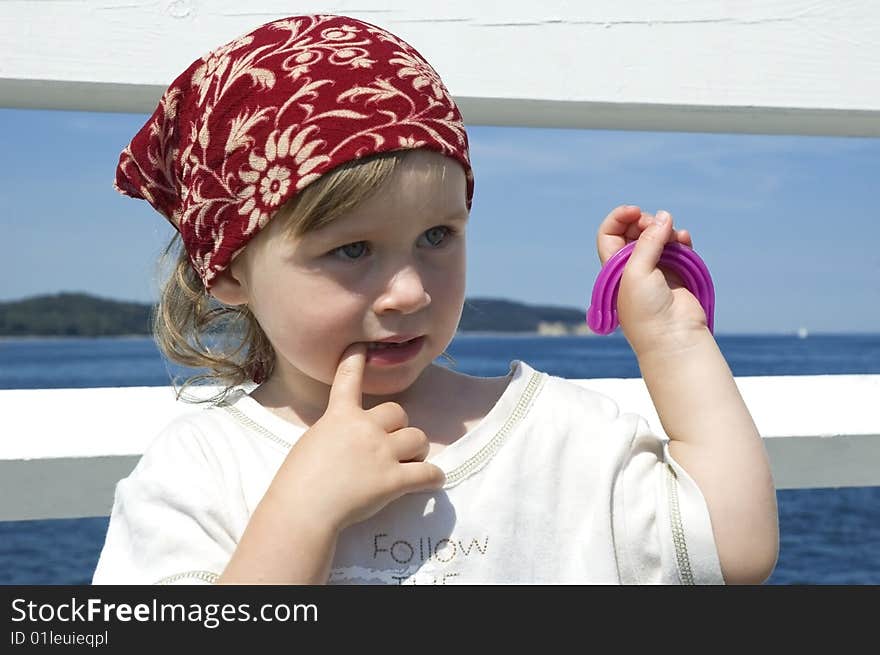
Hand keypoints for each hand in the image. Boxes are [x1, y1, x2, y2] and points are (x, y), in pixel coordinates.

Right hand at [263, 343, 445, 533]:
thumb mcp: (311, 443)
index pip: (348, 379)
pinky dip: (433, 477)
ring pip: (418, 438)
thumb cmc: (296, 482)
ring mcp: (381, 452)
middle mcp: (364, 427)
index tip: (361, 347)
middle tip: (392, 446)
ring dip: (416, 451)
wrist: (302, 509)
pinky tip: (433, 480)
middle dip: (399, 428)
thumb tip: (349, 442)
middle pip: (399, 413)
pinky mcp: (393, 480)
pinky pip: (427, 473)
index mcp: (339, 416)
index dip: (355, 361)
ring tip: (410, 464)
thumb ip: (335, 433)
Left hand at [596, 205, 707, 355]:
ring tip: (676, 237)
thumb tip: (664, 217)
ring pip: (658, 237)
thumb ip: (648, 241)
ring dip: (666, 231)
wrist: (673, 336)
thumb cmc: (646, 309)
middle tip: (656, 225)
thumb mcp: (637, 271)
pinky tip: (684, 239)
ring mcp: (656, 270)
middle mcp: (633, 268)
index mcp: (614, 268)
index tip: (635, 211)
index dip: (620, 218)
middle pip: (635, 232)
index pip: (610, 234)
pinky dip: (680, 240)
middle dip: (646, 222)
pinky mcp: (677, 274)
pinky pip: (677, 248)